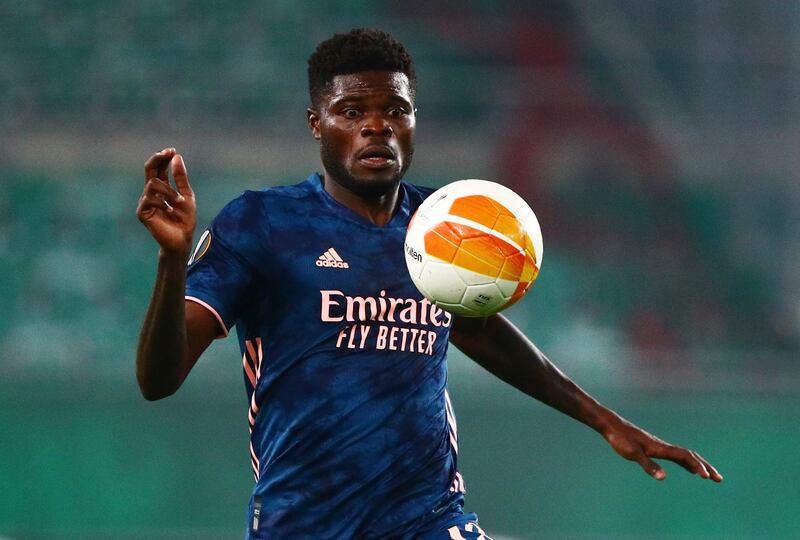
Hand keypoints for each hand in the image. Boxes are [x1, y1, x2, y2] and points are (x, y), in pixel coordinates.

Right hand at [137, 148, 196, 254]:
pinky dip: (163, 203)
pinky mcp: (142, 212)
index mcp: (161, 188)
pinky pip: (149, 200)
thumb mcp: (186, 196)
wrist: (182, 239)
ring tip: (180, 202)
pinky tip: (171, 211)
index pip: (158, 168)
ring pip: (152, 184)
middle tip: (167, 153)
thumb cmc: (184, 219)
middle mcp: (151, 192)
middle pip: (148, 169)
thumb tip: (176, 157)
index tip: (172, 150)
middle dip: (157, 159)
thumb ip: (181, 178)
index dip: (163, 158)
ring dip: (169, 191)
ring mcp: (145, 202)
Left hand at [602, 417, 722, 481]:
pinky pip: (677, 455)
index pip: (685, 457)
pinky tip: (688, 468)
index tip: (708, 477)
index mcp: (661, 448)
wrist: (612, 425)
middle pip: (690, 455)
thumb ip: (648, 465)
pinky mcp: (655, 447)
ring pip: (685, 455)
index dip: (697, 466)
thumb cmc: (621, 439)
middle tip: (720, 479)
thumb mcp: (633, 454)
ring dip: (698, 465)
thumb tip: (664, 478)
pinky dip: (687, 462)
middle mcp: (664, 446)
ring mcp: (660, 446)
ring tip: (710, 476)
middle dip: (705, 467)